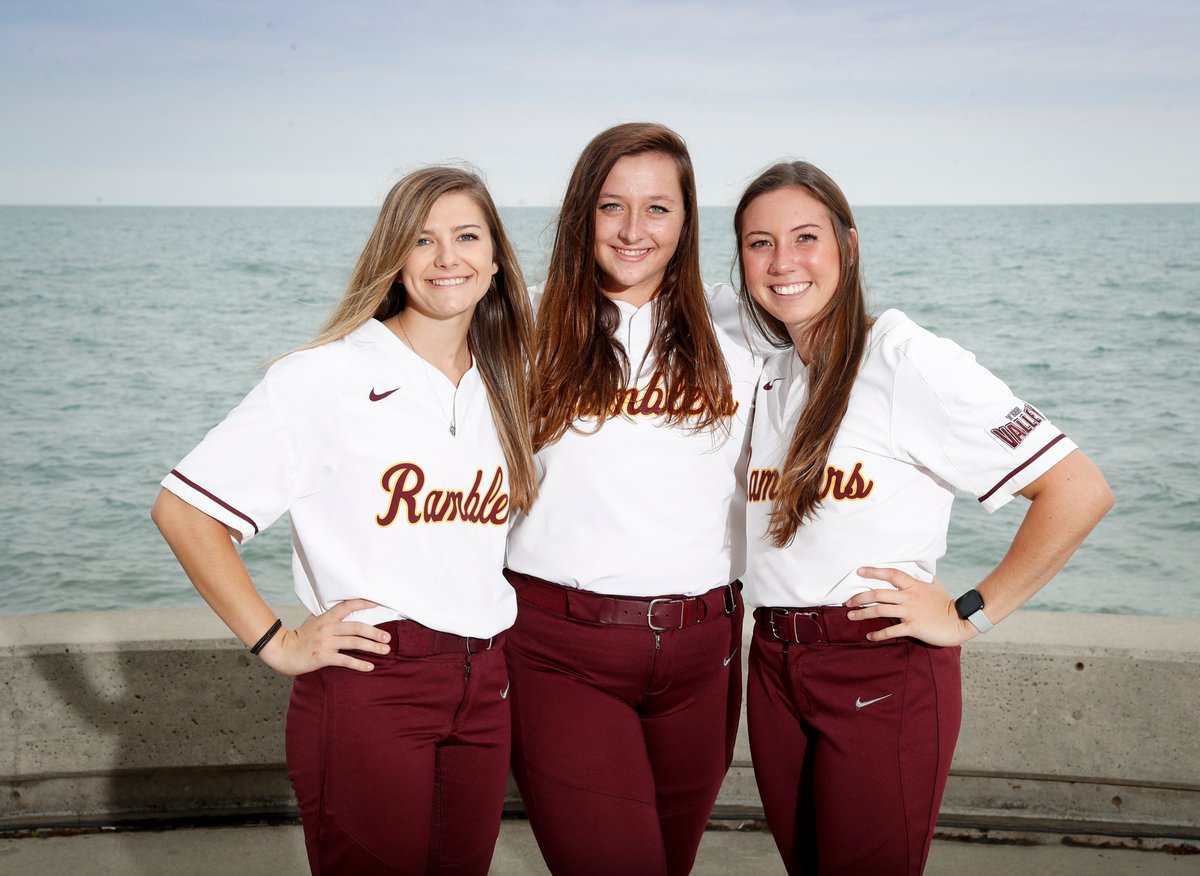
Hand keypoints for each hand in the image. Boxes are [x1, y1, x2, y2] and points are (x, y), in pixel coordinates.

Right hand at [257, 599, 391, 675]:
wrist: (282, 651)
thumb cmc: (300, 637)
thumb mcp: (313, 621)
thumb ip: (328, 617)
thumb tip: (343, 610)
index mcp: (326, 618)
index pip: (347, 606)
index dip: (363, 603)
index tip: (377, 603)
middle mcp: (328, 628)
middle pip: (356, 627)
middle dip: (375, 632)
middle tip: (388, 637)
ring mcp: (326, 643)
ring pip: (354, 643)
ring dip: (372, 647)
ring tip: (385, 650)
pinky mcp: (323, 657)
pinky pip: (345, 660)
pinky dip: (359, 664)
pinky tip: (370, 667)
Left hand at [844, 567, 975, 646]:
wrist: (960, 621)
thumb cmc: (946, 602)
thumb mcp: (933, 585)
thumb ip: (920, 578)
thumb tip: (914, 569)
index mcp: (914, 585)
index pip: (891, 574)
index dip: (874, 571)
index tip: (859, 571)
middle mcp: (909, 597)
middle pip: (879, 594)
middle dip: (860, 597)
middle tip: (847, 601)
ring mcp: (910, 612)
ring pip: (880, 611)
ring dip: (863, 614)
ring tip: (850, 616)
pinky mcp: (913, 627)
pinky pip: (891, 631)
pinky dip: (878, 634)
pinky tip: (869, 636)